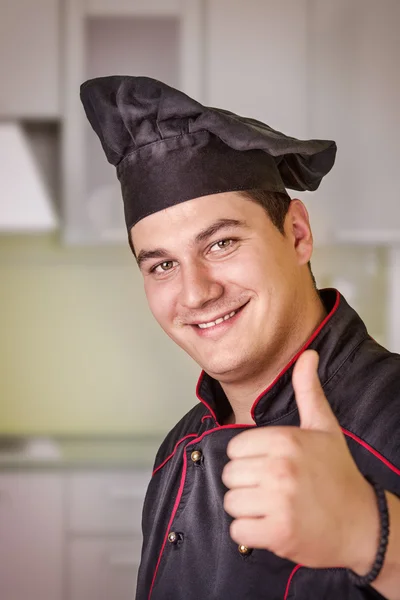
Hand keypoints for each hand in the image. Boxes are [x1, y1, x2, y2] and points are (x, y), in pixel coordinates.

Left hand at [222, 350, 378, 572]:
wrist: (362, 524)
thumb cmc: (339, 473)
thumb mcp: (324, 427)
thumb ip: (308, 390)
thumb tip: (308, 354)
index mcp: (285, 440)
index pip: (235, 448)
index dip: (248, 458)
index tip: (268, 465)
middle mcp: (280, 468)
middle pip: (230, 474)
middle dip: (246, 483)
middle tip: (272, 488)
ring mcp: (279, 502)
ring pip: (231, 502)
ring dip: (247, 509)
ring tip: (272, 506)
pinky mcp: (278, 533)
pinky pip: (238, 531)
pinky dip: (250, 533)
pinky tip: (271, 525)